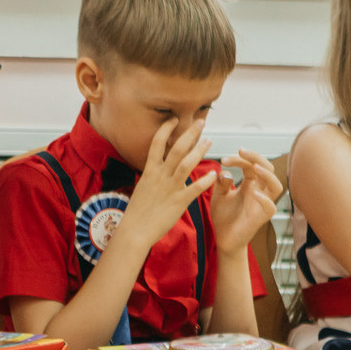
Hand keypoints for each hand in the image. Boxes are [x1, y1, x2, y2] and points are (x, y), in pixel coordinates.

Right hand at [121, 120, 215, 243]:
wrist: (135, 231)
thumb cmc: (137, 212)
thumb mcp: (142, 187)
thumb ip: (153, 176)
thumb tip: (157, 167)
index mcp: (150, 171)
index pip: (158, 143)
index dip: (166, 128)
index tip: (175, 119)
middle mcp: (160, 176)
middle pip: (177, 148)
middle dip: (190, 133)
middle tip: (201, 122)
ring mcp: (170, 188)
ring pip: (187, 163)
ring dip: (199, 151)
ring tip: (209, 141)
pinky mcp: (179, 201)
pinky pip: (195, 188)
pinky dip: (206, 180)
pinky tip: (215, 173)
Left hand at [207, 151, 283, 253]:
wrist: (223, 239)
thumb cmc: (223, 216)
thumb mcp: (218, 195)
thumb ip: (221, 182)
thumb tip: (224, 171)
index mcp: (250, 184)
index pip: (251, 164)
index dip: (240, 159)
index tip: (223, 159)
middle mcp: (259, 191)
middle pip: (268, 169)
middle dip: (256, 157)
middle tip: (241, 151)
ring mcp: (262, 204)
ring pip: (277, 186)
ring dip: (267, 175)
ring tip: (254, 167)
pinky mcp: (261, 218)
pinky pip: (271, 207)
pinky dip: (265, 200)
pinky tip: (254, 194)